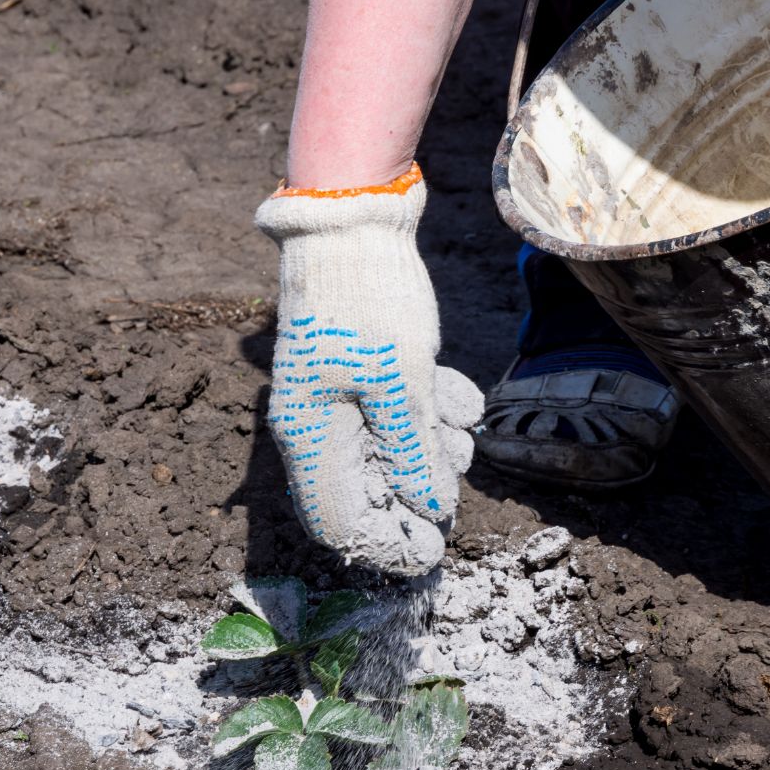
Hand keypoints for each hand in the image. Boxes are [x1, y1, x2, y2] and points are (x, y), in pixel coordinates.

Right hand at [255, 166, 482, 575]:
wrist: (352, 218)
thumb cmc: (369, 300)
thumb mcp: (401, 383)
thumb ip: (413, 453)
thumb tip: (430, 508)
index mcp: (310, 438)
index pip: (339, 524)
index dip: (386, 546)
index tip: (434, 550)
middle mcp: (317, 427)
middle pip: (369, 492)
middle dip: (419, 486)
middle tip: (454, 465)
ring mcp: (337, 400)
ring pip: (389, 454)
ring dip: (432, 447)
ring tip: (459, 422)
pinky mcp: (361, 374)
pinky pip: (396, 415)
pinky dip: (430, 411)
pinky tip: (456, 393)